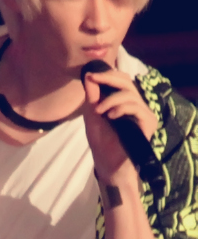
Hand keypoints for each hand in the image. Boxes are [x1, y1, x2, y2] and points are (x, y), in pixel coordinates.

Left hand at [82, 69, 156, 185]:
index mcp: (124, 101)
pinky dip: (121, 108)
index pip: (121, 80)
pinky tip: (111, 116)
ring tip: (99, 111)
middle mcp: (136, 104)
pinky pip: (137, 107)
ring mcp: (144, 113)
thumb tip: (89, 76)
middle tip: (94, 80)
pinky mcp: (148, 123)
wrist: (108, 164)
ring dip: (111, 99)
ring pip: (130, 94)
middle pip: (128, 81)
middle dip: (109, 78)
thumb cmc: (101, 142)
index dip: (107, 75)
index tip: (90, 75)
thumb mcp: (92, 115)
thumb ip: (92, 96)